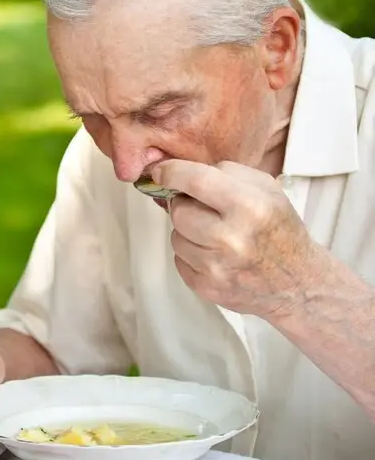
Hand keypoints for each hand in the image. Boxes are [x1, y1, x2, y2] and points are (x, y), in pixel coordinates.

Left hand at [152, 159, 316, 317]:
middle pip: (179, 211)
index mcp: (250, 207)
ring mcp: (218, 267)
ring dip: (188, 232)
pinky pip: (179, 260)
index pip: (196, 180)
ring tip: (214, 235)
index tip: (160, 171)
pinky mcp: (207, 288)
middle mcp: (232, 238)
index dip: (171, 172)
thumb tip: (181, 172)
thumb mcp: (267, 189)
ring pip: (175, 236)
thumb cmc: (278, 230)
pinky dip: (191, 254)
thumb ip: (226, 172)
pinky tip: (214, 254)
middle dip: (186, 206)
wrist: (298, 283)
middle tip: (204, 210)